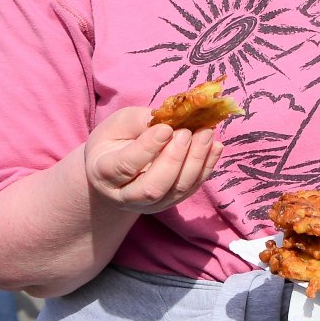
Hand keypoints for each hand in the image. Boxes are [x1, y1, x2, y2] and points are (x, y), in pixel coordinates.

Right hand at [84, 106, 222, 214]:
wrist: (115, 169)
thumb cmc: (115, 141)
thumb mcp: (117, 125)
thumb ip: (139, 121)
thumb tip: (170, 117)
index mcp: (103, 173)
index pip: (125, 166)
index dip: (147, 148)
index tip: (166, 128)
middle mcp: (125, 195)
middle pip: (152, 187)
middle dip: (173, 160)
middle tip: (186, 133)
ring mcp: (150, 203)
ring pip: (175, 191)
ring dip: (195, 162)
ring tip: (206, 134)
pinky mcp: (171, 201)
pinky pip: (192, 189)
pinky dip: (206, 167)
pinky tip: (215, 145)